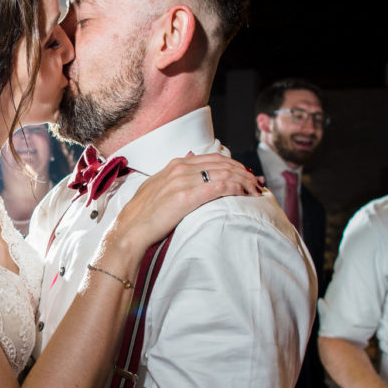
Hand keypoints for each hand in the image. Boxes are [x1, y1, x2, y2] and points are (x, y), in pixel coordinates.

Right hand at [110, 152, 260, 251]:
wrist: (130, 229)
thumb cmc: (144, 214)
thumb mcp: (159, 187)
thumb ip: (175, 177)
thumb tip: (190, 166)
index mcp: (175, 165)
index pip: (214, 158)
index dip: (234, 165)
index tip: (246, 175)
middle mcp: (180, 168)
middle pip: (223, 163)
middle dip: (244, 172)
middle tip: (256, 183)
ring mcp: (183, 181)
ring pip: (224, 173)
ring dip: (244, 181)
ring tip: (255, 191)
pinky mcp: (186, 197)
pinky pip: (219, 187)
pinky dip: (236, 189)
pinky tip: (245, 194)